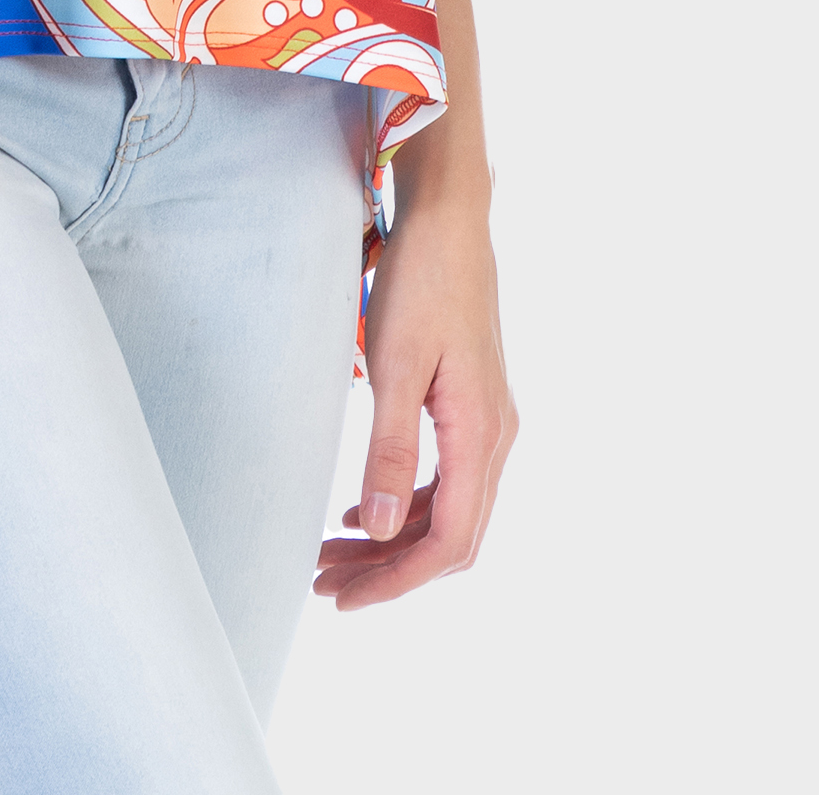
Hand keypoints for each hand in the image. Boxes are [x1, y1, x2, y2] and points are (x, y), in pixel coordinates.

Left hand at [314, 186, 516, 610]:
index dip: (397, 582)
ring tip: (332, 553)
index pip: (449, 542)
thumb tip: (384, 531)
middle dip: (389, 569)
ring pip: (447, 509)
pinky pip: (447, 477)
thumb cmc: (421, 280)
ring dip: (394, 539)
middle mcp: (495, 436)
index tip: (343, 600)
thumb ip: (390, 450)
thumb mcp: (394, 365)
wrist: (449, 218)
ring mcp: (488, 421)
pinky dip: (407, 503)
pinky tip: (365, 508)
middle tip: (323, 582)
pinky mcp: (471, 404)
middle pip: (450, 536)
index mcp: (481, 434)